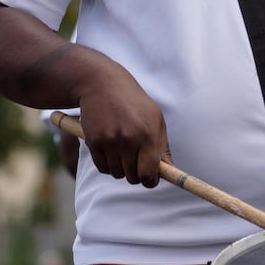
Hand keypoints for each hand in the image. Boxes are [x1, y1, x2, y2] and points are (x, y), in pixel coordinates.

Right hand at [77, 69, 168, 187]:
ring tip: (122, 150)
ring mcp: (110, 141)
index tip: (150, 177)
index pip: (149, 174)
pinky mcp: (94, 142)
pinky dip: (107, 164)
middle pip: (133, 177)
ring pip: (117, 174)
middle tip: (135, 160)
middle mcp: (129, 139)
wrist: (102, 83)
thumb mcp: (155, 117)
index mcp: (148, 134)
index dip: (150, 180)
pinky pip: (102, 167)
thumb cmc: (133, 101)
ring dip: (121, 168)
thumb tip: (169, 171)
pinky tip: (110, 149)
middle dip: (136, 173)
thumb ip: (162, 146)